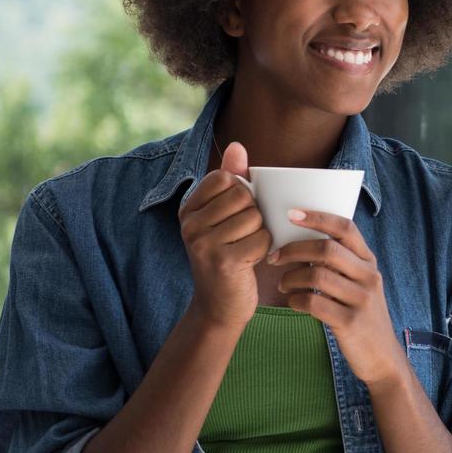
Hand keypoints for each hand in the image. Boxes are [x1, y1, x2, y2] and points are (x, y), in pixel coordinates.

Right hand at [177, 141, 270, 334]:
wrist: (219, 307)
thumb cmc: (227, 256)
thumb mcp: (224, 217)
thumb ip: (231, 179)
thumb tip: (237, 145)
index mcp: (188, 208)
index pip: (225, 178)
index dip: (241, 193)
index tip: (234, 216)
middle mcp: (189, 224)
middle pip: (242, 196)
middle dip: (253, 214)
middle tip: (242, 236)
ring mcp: (202, 242)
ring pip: (254, 217)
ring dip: (259, 233)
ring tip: (245, 249)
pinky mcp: (222, 261)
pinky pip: (260, 239)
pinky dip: (263, 249)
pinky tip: (250, 262)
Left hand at [267, 210, 407, 389]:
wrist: (382, 358)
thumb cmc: (361, 316)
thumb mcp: (360, 285)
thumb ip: (340, 265)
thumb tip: (302, 243)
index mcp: (369, 262)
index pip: (345, 228)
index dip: (317, 217)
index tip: (291, 213)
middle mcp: (368, 276)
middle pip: (326, 249)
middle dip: (293, 249)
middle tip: (274, 257)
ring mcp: (361, 299)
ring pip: (316, 276)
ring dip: (291, 278)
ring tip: (282, 285)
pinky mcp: (350, 322)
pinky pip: (313, 303)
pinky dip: (295, 300)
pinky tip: (292, 303)